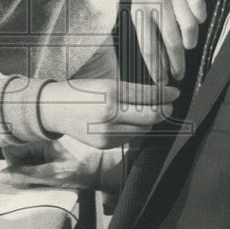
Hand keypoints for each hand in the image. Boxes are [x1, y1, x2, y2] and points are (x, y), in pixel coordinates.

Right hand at [0, 136, 106, 190]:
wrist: (103, 166)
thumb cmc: (81, 169)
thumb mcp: (52, 175)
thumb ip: (26, 176)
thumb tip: (1, 176)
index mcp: (40, 135)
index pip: (10, 146)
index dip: (12, 164)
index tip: (24, 176)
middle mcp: (40, 132)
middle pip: (16, 149)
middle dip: (21, 167)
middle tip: (35, 180)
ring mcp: (44, 136)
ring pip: (24, 152)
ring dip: (29, 167)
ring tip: (45, 176)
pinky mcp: (49, 142)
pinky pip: (33, 152)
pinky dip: (36, 164)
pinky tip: (48, 171)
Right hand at [38, 78, 177, 148]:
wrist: (54, 109)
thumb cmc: (81, 92)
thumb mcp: (105, 83)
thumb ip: (130, 92)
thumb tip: (158, 96)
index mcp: (110, 93)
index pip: (148, 96)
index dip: (166, 94)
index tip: (175, 92)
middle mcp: (110, 114)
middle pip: (151, 116)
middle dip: (164, 110)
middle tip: (170, 105)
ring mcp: (107, 132)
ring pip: (143, 130)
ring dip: (150, 122)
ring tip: (151, 113)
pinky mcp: (104, 144)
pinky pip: (129, 138)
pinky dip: (136, 130)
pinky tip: (132, 123)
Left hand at [131, 0, 206, 82]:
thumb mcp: (139, 14)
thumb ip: (148, 37)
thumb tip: (160, 69)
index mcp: (139, 11)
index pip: (148, 46)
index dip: (156, 68)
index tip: (162, 82)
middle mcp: (156, 3)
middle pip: (170, 40)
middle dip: (176, 63)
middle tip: (179, 75)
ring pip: (188, 26)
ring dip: (189, 41)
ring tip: (187, 46)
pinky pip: (199, 10)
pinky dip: (199, 19)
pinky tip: (194, 22)